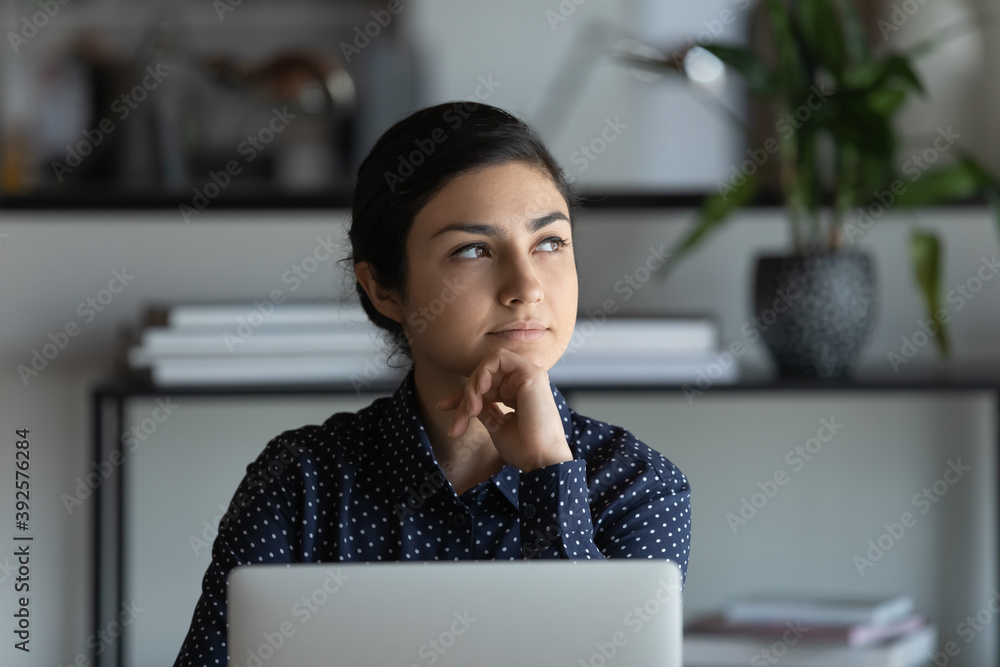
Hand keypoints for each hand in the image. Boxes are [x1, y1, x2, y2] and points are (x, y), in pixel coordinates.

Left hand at [435, 348, 572, 472]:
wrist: (540, 460)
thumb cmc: (524, 449)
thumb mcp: (496, 425)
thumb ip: (485, 409)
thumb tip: (467, 402)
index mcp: (518, 393)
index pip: (485, 386)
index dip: (462, 395)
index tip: (442, 407)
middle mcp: (523, 382)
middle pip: (484, 376)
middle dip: (465, 396)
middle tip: (459, 421)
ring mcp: (528, 375)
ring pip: (488, 366)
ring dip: (473, 385)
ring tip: (471, 409)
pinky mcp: (531, 372)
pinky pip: (499, 358)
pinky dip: (484, 371)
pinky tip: (480, 391)